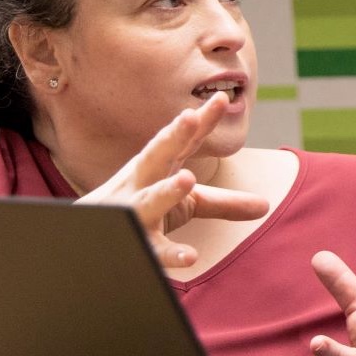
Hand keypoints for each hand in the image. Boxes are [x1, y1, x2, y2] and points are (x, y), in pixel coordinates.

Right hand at [73, 93, 268, 269]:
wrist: (90, 246)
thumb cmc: (143, 215)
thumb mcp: (185, 206)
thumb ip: (223, 203)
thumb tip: (266, 205)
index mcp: (156, 169)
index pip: (182, 142)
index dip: (200, 121)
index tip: (221, 98)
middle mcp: (141, 185)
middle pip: (156, 157)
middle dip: (172, 137)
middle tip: (189, 118)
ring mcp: (133, 213)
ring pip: (148, 200)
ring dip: (165, 190)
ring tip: (186, 179)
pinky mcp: (132, 245)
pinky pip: (150, 249)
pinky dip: (169, 253)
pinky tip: (191, 256)